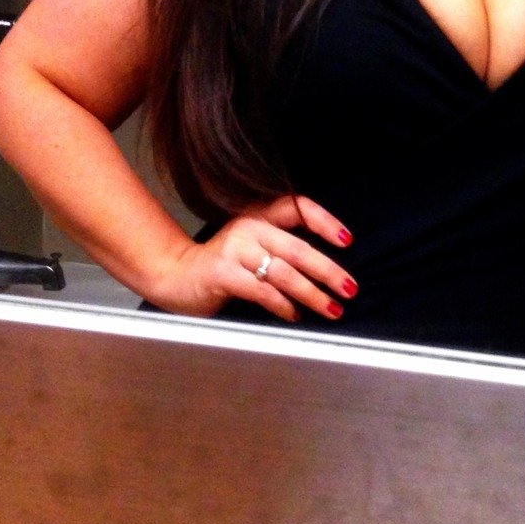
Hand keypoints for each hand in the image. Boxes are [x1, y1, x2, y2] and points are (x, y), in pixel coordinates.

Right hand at [150, 195, 356, 320]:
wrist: (174, 274)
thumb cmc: (221, 265)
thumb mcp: (251, 245)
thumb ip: (280, 248)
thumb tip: (327, 272)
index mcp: (258, 215)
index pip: (297, 207)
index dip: (325, 221)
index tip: (347, 241)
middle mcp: (248, 227)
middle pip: (298, 248)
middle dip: (328, 271)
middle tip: (350, 288)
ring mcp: (234, 249)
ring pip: (284, 272)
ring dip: (312, 294)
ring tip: (331, 309)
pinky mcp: (223, 273)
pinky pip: (263, 291)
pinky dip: (283, 306)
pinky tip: (295, 315)